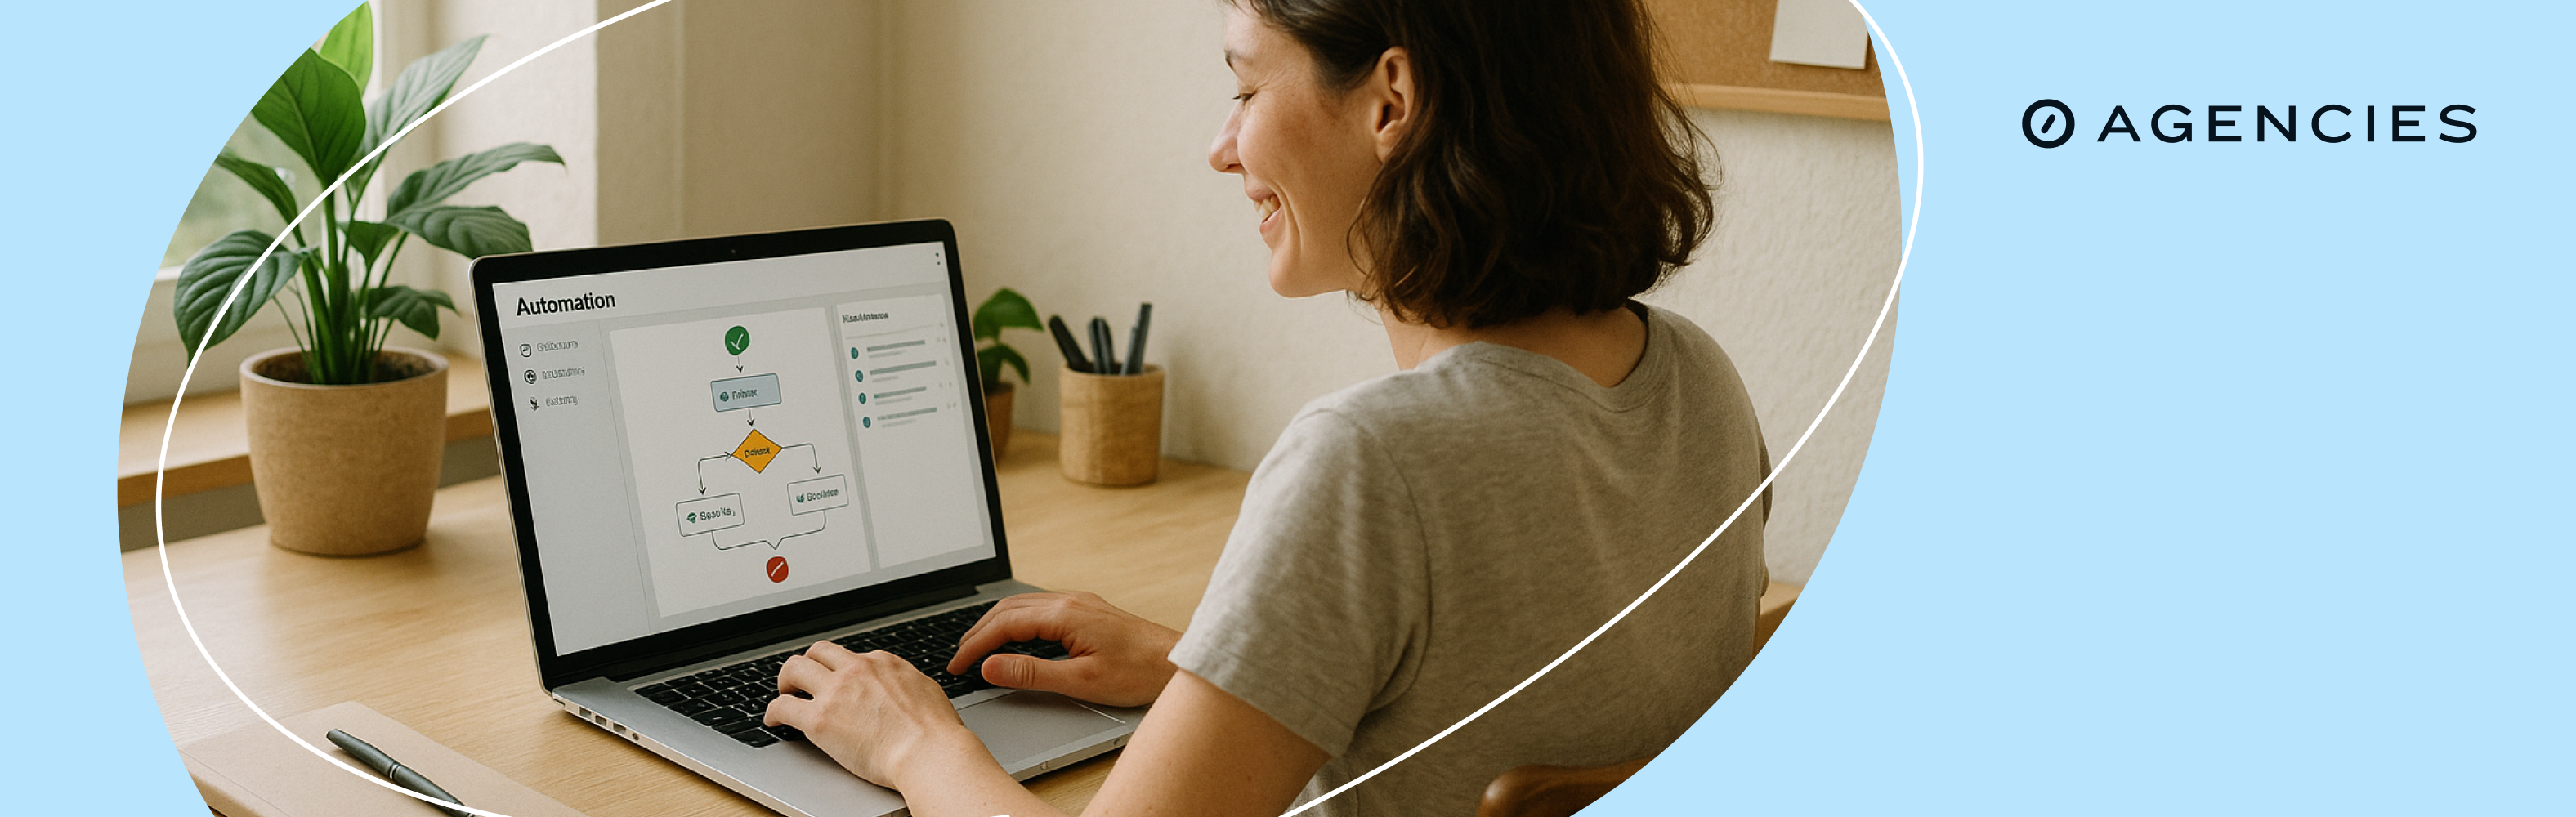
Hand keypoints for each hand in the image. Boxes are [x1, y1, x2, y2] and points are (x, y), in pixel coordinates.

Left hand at [766, 641, 990, 788]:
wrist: (928, 752)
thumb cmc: (935, 731)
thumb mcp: (925, 689)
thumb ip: (904, 683)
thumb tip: (900, 686)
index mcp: (882, 663)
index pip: (850, 656)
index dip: (839, 670)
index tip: (835, 682)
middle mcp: (856, 669)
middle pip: (818, 651)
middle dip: (807, 664)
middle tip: (801, 681)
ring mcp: (835, 691)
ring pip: (794, 668)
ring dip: (785, 681)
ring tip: (784, 695)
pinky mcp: (819, 718)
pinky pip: (782, 706)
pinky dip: (772, 712)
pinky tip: (773, 721)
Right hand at [945, 591, 1180, 707]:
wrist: (1178, 663)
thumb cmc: (1139, 673)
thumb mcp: (1080, 680)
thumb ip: (1032, 673)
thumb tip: (990, 667)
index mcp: (1065, 614)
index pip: (1004, 624)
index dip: (975, 646)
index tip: (957, 667)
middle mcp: (1071, 601)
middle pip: (1008, 609)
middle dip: (978, 633)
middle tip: (959, 659)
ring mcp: (1080, 602)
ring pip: (1022, 605)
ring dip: (995, 625)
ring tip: (977, 649)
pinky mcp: (1087, 610)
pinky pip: (1039, 608)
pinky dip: (1015, 622)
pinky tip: (1013, 638)